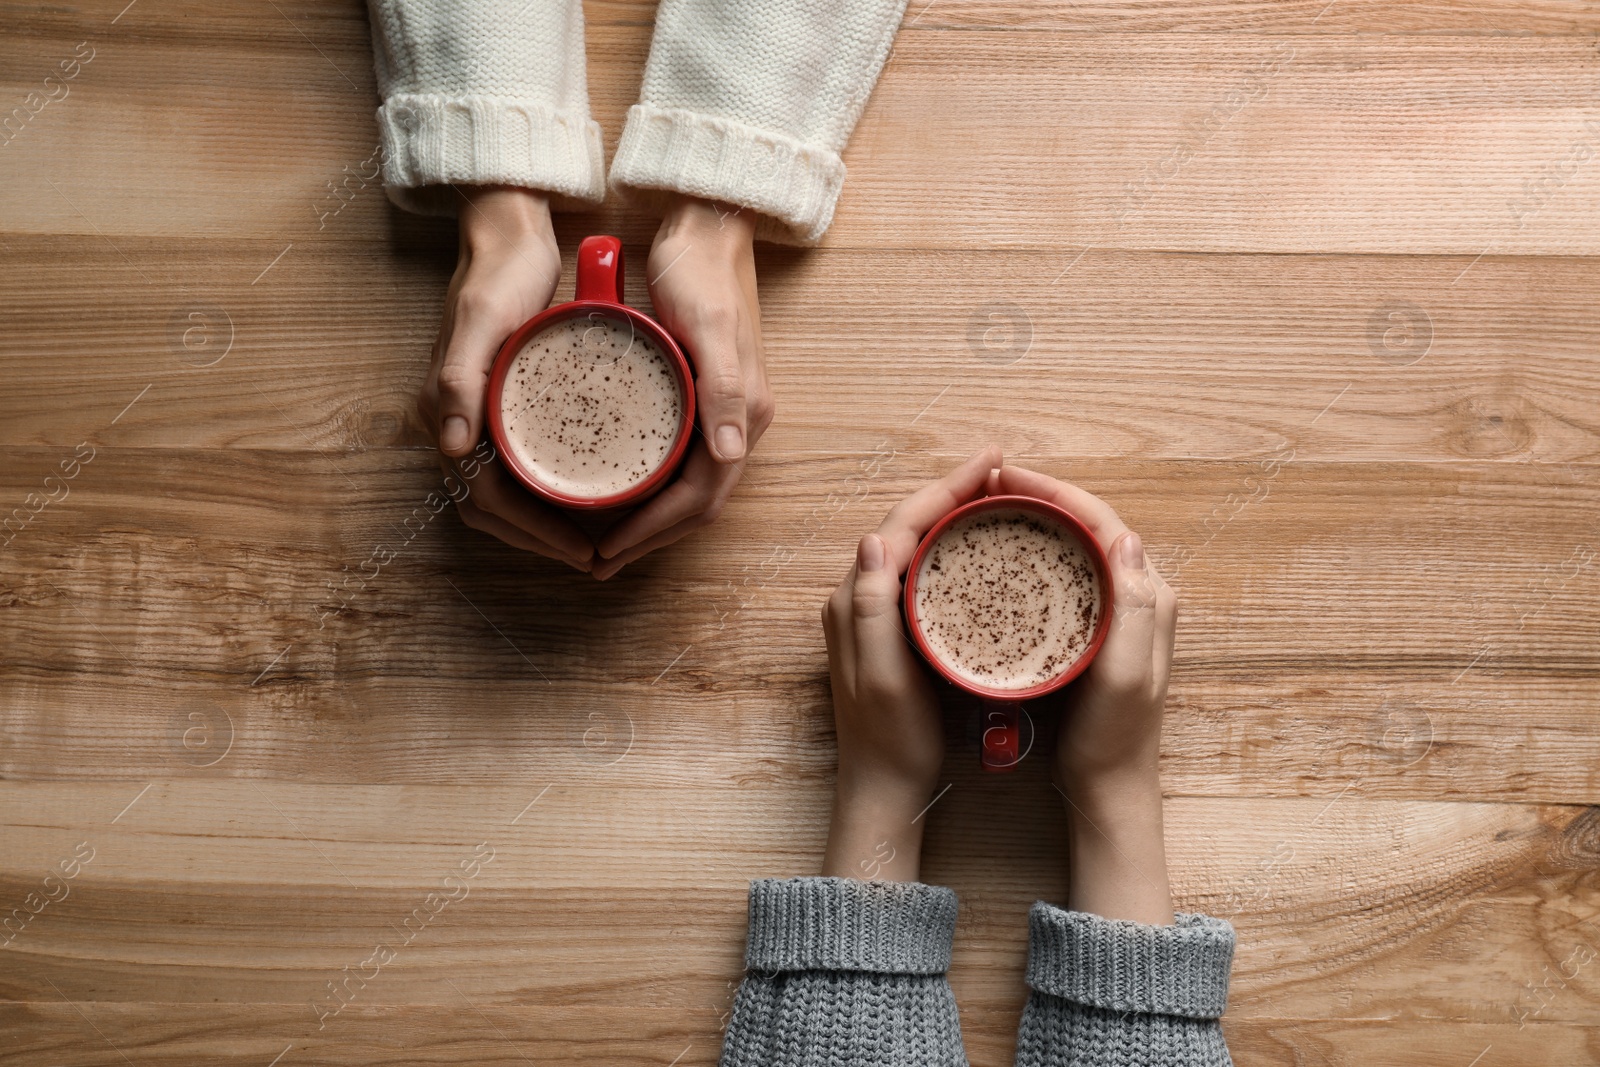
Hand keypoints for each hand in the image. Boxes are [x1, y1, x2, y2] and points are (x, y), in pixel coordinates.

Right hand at [419, 186, 593, 570]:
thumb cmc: (498, 274)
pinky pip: (517, 466)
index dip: (535, 533)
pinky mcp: (498, 404)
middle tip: (595, 557)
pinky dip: (546, 491)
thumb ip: (459, 379)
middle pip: (492, 510)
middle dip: (541, 540)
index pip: (486, 500)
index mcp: (444, 411)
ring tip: (594, 539)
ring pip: (503, 495)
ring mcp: (474, 415)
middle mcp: (453, 421)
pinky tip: (585, 493)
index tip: (584, 549)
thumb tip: (448, 444)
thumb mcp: (482, 321)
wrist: (505, 234)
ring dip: (543, 524)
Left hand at [591, 195, 773, 579]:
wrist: (708, 224)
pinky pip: (677, 459)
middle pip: (697, 503)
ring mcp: (719, 410)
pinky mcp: (699, 395)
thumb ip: (722, 392)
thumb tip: (730, 456)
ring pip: (688, 487)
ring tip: (602, 539)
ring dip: (649, 519)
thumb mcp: (710, 327)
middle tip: (597, 561)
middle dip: (650, 538)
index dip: (656, 532)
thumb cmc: (701, 270)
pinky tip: (615, 486)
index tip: (608, 552)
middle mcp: (736, 421)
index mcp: (744, 414)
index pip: (702, 497)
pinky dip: (648, 484)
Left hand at [819, 446, 1002, 881]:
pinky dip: (948, 547)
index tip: (989, 461)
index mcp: (854, 600)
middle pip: (907, 524)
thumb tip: (874, 538)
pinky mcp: (889, 629)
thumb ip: (872, 608)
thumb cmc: (889, 740)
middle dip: (950, 490)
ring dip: (949, 513)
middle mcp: (857, 597)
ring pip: (914, 544)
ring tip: (992, 493)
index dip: (945, 487)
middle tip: (998, 467)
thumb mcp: (883, 676)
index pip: (900, 523)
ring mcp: (872, 613)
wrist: (881, 789)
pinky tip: (976, 546)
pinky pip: (920, 570)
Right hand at [992, 465, 1175, 922]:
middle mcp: (1139, 595)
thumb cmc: (1113, 739)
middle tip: (988, 485)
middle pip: (1087, 524)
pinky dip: (1032, 554)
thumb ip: (1135, 610)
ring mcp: (1115, 612)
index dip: (1055, 491)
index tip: (1007, 477)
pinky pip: (1062, 574)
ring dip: (1035, 520)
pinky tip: (1000, 557)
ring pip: (1073, 546)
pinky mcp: (1092, 629)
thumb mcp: (1125, 677)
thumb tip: (1126, 538)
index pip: (1103, 521)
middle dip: (1040, 495)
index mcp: (1150, 596)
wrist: (1109, 790)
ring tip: (988, 508)